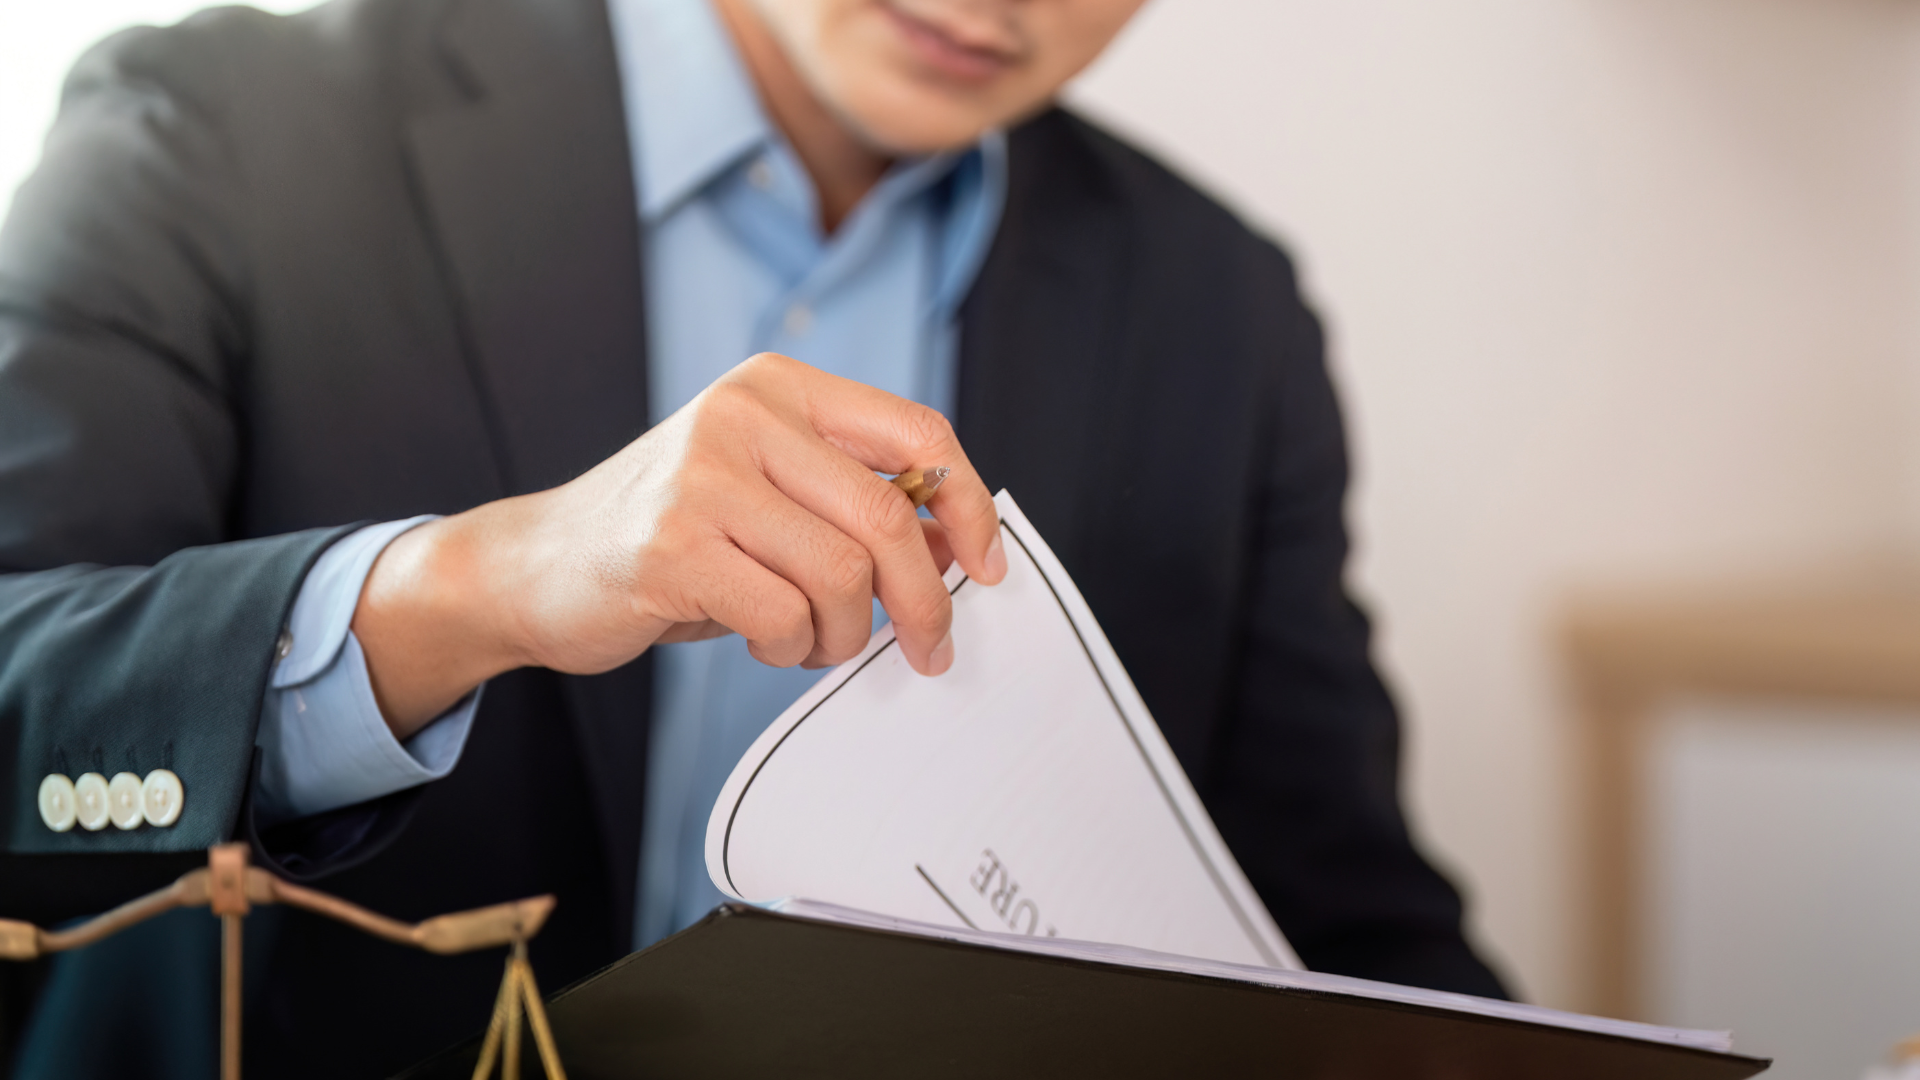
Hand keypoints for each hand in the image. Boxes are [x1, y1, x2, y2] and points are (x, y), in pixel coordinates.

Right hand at [350, 353, 1007, 736]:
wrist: (535, 565)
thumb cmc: (671, 534)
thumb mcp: (766, 490)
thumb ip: (850, 499)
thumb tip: (956, 546)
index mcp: (778, 388)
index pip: (917, 431)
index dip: (969, 505)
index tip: (987, 567)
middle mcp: (743, 415)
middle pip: (888, 514)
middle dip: (925, 598)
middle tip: (930, 647)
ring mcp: (703, 477)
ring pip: (843, 574)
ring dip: (846, 635)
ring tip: (815, 642)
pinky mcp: (672, 546)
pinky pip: (784, 616)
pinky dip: (792, 650)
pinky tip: (765, 642)